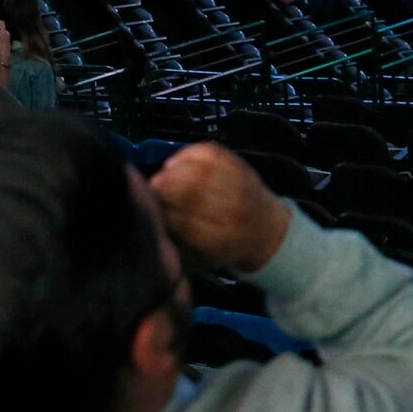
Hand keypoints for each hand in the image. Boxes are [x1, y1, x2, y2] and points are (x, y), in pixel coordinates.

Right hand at [151, 143, 292, 275]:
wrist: (264, 232)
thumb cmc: (222, 248)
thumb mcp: (198, 259)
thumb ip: (177, 243)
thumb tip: (152, 221)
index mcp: (220, 240)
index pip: (185, 222)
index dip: (163, 211)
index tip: (148, 207)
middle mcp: (233, 212)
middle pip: (194, 192)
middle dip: (167, 186)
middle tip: (152, 187)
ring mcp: (240, 187)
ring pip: (203, 170)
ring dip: (175, 170)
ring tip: (162, 175)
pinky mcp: (242, 167)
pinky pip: (212, 152)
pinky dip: (189, 154)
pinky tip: (176, 163)